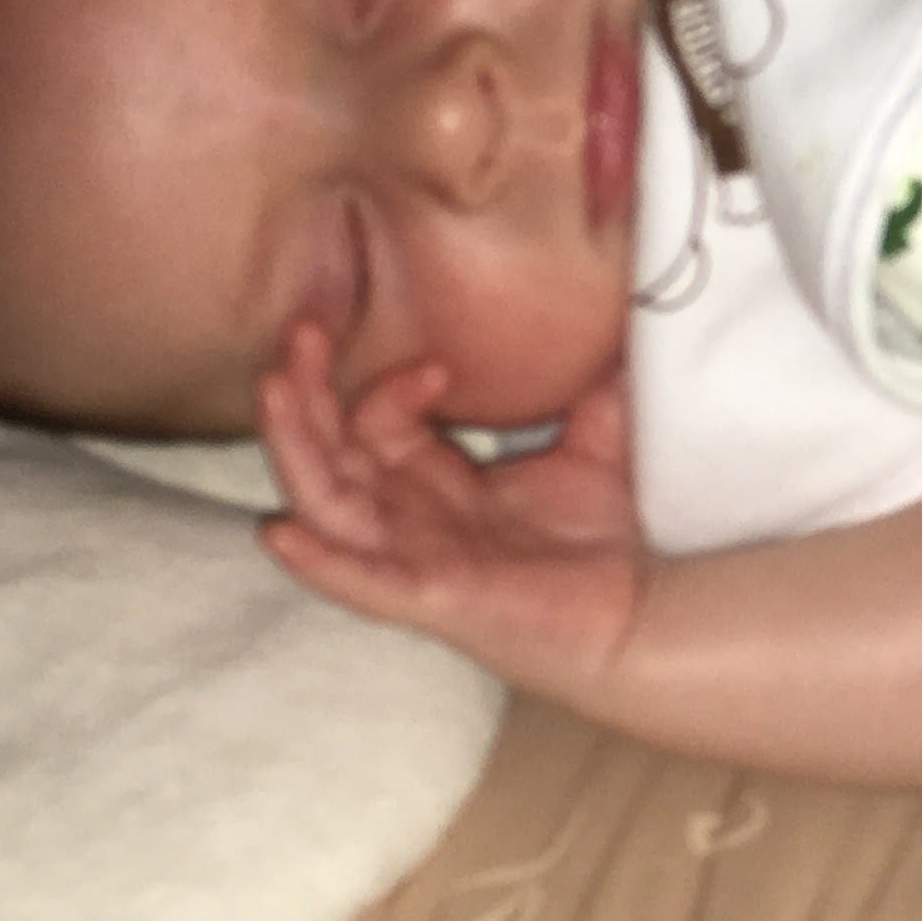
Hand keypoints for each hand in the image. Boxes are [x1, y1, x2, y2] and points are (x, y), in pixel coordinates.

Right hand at [255, 319, 647, 682]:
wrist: (646, 611)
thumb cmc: (607, 539)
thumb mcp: (594, 444)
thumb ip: (590, 387)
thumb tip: (625, 309)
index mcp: (436, 482)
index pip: (377, 422)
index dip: (389, 386)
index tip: (439, 364)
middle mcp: (410, 519)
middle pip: (330, 452)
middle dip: (308, 391)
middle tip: (301, 330)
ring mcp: (413, 560)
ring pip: (327, 502)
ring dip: (294, 445)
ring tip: (275, 388)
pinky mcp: (431, 600)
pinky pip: (359, 581)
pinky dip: (319, 561)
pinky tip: (281, 531)